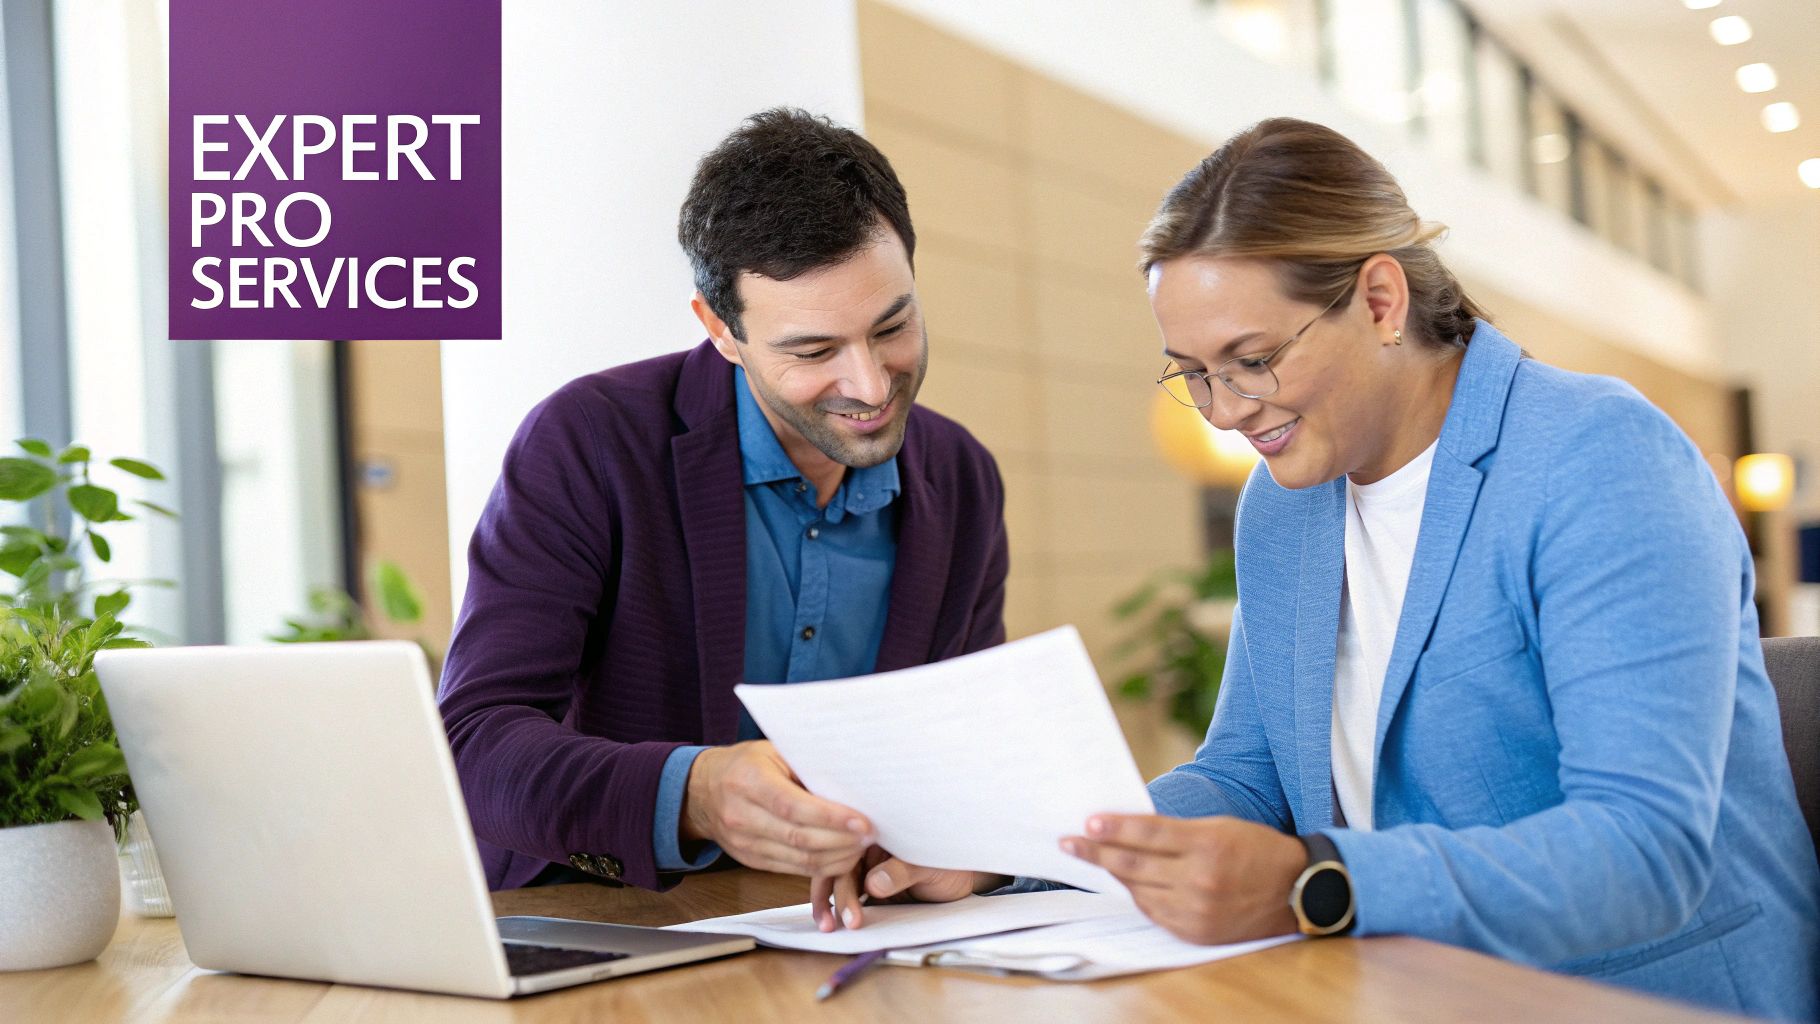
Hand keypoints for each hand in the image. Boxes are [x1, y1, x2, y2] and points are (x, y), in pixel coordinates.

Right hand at [680, 740, 872, 876]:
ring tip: (862, 848)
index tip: (862, 821)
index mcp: (748, 780)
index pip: (793, 806)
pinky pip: (791, 870)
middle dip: (841, 841)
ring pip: (798, 859)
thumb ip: (806, 765)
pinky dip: (821, 868)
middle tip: (871, 836)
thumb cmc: (746, 764)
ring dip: (836, 858)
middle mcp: (742, 815)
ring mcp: (744, 843)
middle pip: (799, 837)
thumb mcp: (772, 751)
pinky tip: (842, 858)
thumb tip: (852, 779)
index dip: (830, 817)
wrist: (702, 791)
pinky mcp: (751, 861)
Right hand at [808, 849, 1003, 931]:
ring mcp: (867, 868)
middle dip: (836, 891)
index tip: (841, 886)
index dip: (839, 862)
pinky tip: (835, 922)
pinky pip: (851, 896)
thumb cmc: (948, 863)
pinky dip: (842, 909)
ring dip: (833, 903)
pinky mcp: (871, 888)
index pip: (848, 841)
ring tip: (834, 925)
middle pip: (839, 864)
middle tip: (845, 918)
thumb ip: (901, 871)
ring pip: (839, 882)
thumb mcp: (928, 865)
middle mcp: (868, 847)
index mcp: (879, 830)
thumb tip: (872, 883)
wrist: (962, 883)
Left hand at [1062, 814, 1304, 944]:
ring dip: (1113, 874)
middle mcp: (1200, 879)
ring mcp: (1197, 909)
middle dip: (1096, 852)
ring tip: (1091, 859)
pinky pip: (1154, 912)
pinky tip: (1124, 883)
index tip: (1087, 821)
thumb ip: (1176, 831)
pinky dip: (1137, 896)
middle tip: (1069, 842)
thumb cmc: (1256, 848)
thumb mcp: (1219, 826)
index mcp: (1207, 844)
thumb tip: (1129, 829)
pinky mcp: (1196, 931)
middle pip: (1134, 865)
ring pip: (1139, 890)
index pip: (1147, 834)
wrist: (1297, 889)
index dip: (1113, 828)